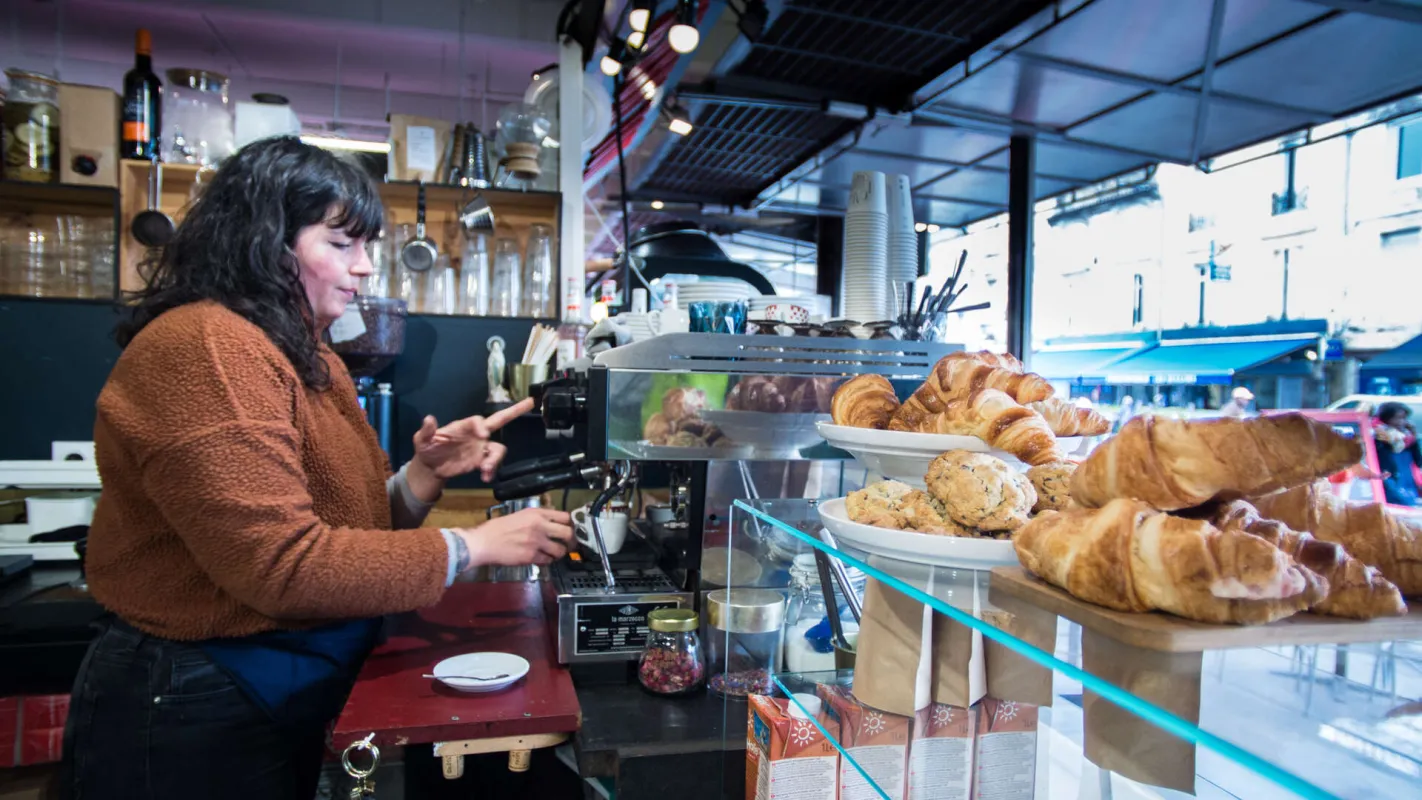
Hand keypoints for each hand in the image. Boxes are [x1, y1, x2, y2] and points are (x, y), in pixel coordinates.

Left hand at [413, 398, 533, 481]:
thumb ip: (426, 430)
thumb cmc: (426, 448)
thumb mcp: (421, 439)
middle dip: (515, 411)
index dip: (482, 426)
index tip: (483, 434)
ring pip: (498, 448)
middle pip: (499, 421)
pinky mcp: (480, 462)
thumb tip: (428, 418)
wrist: (430, 467)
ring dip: (495, 459)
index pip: (478, 420)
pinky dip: (491, 470)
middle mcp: (476, 434)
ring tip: (485, 470)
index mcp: (463, 426)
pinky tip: (484, 477)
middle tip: (529, 403)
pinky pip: (492, 464)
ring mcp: (480, 448)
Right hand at [454, 508, 573, 568]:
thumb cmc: (497, 528)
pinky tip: (541, 558)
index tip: (572, 529)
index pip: (565, 517)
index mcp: (537, 513)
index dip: (571, 524)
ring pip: (560, 550)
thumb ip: (537, 517)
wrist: (483, 542)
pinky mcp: (531, 556)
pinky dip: (546, 561)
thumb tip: (552, 522)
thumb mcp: (520, 515)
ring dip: (559, 553)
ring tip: (554, 553)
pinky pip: (547, 560)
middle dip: (572, 541)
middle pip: (568, 534)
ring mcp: (536, 542)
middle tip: (570, 545)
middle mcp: (539, 526)